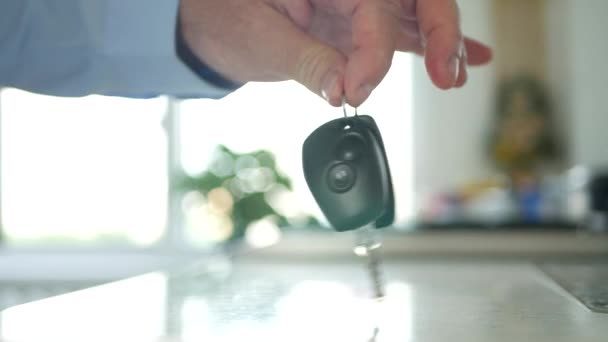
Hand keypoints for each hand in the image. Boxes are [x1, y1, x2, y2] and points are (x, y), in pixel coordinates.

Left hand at [179, 0, 491, 106]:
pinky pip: (401, 30)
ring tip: (456, 75)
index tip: (353, 92)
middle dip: (438, 32)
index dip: (371, 55)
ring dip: (442, 44)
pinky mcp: (357, 22)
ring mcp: (356, 1)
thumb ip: (307, 61)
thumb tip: (342, 91)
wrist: (211, 23)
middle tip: (446, 75)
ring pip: (414, 13)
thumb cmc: (225, 17)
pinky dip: (430, 45)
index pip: (370, 8)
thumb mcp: (260, 38)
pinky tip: (466, 59)